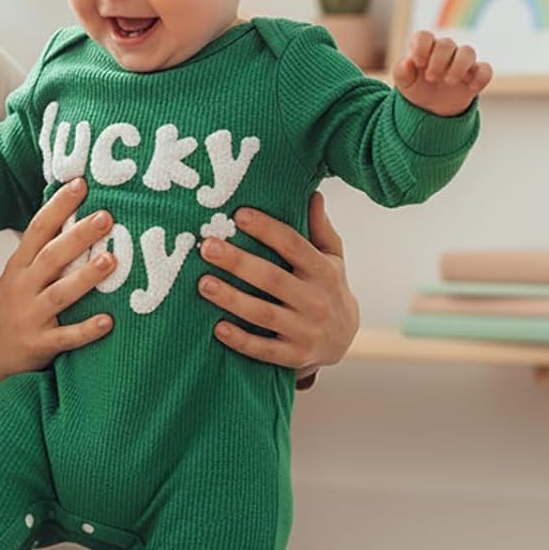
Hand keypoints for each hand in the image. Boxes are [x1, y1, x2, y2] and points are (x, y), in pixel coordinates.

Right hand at [0, 178, 115, 411]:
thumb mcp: (17, 278)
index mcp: (19, 267)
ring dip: (86, 278)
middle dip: (78, 235)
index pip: (38, 229)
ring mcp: (29, 317)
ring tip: (111, 262)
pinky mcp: (38, 345)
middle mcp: (23, 288)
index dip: (59, 206)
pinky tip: (108, 322)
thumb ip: (42, 253)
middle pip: (51, 257)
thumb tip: (76, 219)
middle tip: (106, 217)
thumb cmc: (9, 313)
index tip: (80, 184)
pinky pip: (65, 337)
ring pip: (60, 294)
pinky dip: (86, 330)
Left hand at [195, 192, 358, 375]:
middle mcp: (316, 300)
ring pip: (263, 314)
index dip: (267, 229)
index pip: (293, 245)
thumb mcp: (332, 257)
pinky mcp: (294, 356)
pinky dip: (241, 340)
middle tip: (207, 247)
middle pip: (272, 278)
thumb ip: (321, 228)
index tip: (239, 214)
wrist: (345, 338)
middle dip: (238, 262)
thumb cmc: (329, 287)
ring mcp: (305, 330)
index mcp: (323, 270)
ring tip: (203, 284)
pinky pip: (264, 349)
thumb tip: (313, 193)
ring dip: (232, 299)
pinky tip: (217, 328)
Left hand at [393, 29, 492, 115]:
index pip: (423, 36)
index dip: (421, 46)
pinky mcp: (476, 75)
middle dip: (438, 60)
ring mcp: (462, 61)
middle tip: (431, 78)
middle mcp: (445, 51)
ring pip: (468, 52)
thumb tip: (407, 62)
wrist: (432, 107)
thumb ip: (402, 72)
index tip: (418, 63)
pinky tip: (471, 88)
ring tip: (448, 82)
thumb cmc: (417, 88)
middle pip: (447, 43)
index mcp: (424, 48)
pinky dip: (481, 78)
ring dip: (459, 66)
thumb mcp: (405, 84)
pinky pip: (486, 70)